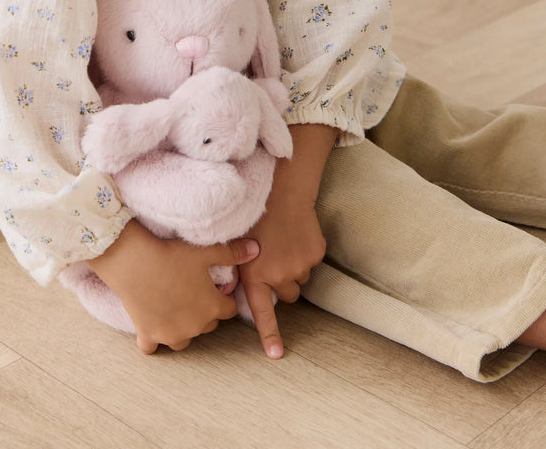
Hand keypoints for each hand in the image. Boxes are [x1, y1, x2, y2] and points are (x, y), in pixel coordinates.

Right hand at [89, 220, 259, 353]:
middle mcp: (194, 327)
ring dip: (184, 327)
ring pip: (184, 340)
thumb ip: (233, 253)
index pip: (229, 309)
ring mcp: (170, 334)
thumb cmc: (171, 254)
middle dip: (205, 311)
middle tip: (193, 291)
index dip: (223, 296)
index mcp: (211, 307)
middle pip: (208, 324)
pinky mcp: (148, 335)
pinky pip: (153, 348)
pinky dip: (154, 339)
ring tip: (176, 307)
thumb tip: (256, 250)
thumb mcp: (205, 250)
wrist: (133, 261)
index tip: (214, 285)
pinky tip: (153, 323)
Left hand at [239, 123, 335, 359]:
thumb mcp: (234, 243)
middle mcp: (278, 275)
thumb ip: (235, 268)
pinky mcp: (315, 254)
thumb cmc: (252, 214)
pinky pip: (311, 263)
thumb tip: (230, 288)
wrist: (281, 190)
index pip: (262, 313)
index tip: (276, 355)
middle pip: (286, 295)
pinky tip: (295, 234)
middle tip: (273, 258)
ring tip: (282, 242)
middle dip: (281, 282)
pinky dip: (305, 253)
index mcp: (255, 275)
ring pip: (299, 279)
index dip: (270, 335)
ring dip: (292, 268)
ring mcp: (299, 266)